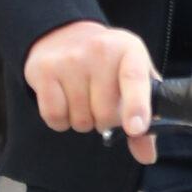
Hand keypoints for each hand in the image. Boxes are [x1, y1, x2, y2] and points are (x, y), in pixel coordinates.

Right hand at [23, 19, 157, 164]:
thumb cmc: (107, 65)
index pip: (134, 79)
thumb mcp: (133, 79)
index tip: (135, 128)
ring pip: (80, 120)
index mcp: (129, 50)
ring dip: (83, 120)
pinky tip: (64, 101)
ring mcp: (70, 59)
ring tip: (82, 97)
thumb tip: (147, 156)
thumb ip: (145, 116)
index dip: (136, 106)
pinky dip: (60, 121)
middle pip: (105, 114)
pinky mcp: (45, 70)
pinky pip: (55, 117)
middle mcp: (100, 50)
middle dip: (105, 120)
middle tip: (100, 102)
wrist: (64, 35)